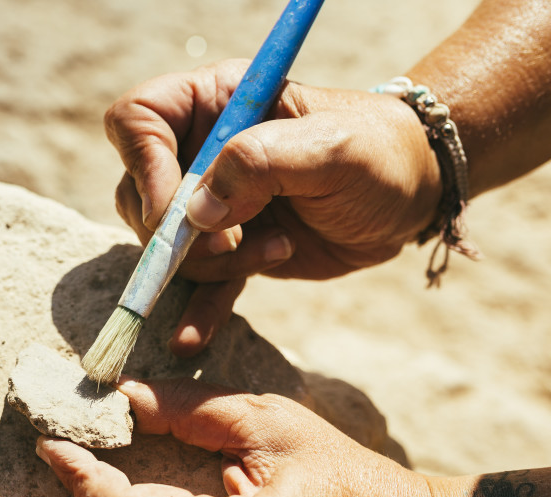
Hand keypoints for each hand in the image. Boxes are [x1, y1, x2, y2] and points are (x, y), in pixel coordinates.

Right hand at [106, 61, 441, 355]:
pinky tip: (191, 340)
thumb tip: (197, 213)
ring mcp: (213, 204)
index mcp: (214, 103)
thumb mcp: (329, 148)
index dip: (145, 166)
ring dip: (212, 265)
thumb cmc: (379, 154)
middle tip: (235, 237)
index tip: (181, 209)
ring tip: (277, 250)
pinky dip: (194, 311)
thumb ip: (260, 163)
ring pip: (166, 246)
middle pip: (139, 193)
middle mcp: (201, 150)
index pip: (138, 121)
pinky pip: (196, 284)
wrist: (412, 196)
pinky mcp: (232, 250)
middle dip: (179, 230)